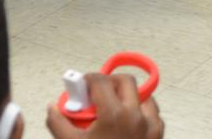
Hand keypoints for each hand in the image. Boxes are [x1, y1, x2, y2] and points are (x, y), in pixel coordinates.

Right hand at [46, 74, 162, 138]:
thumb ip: (58, 123)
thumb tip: (53, 107)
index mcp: (114, 115)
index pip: (101, 81)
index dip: (88, 79)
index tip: (81, 86)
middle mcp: (136, 116)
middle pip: (126, 81)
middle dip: (110, 82)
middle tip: (96, 94)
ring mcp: (151, 127)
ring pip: (144, 96)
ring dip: (128, 97)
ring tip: (113, 109)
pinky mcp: (158, 138)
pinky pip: (154, 115)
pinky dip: (142, 113)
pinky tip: (128, 123)